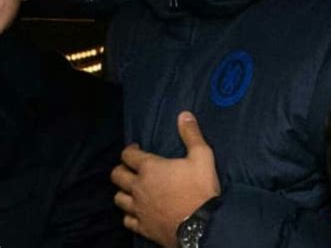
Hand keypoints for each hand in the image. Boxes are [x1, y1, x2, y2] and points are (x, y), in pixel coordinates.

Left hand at [111, 111, 220, 247]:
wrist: (202, 227)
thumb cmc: (200, 189)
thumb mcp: (202, 156)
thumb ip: (191, 134)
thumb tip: (183, 115)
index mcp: (150, 168)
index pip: (127, 155)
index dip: (130, 149)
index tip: (136, 148)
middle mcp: (138, 187)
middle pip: (117, 175)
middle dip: (121, 169)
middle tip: (131, 167)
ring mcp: (138, 209)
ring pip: (118, 198)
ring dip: (123, 191)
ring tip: (132, 188)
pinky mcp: (142, 227)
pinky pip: (127, 220)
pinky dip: (129, 214)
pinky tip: (137, 211)